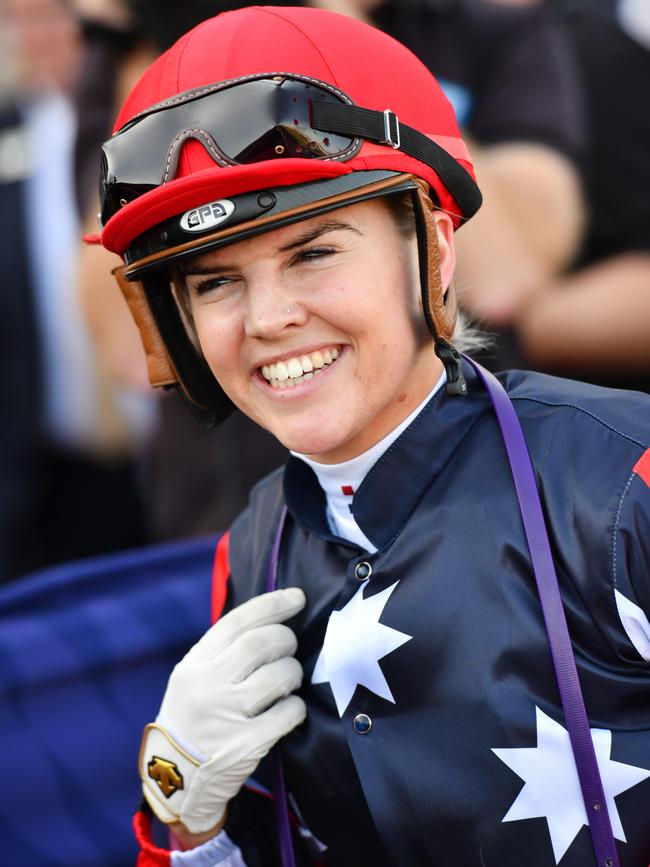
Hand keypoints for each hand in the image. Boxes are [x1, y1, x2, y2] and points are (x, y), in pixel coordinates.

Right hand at [140, 588, 306, 834]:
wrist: (176, 779)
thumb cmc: (194, 718)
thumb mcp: (193, 678)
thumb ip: (223, 651)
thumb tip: (272, 616)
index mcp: (194, 665)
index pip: (237, 622)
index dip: (272, 604)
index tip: (297, 597)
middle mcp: (207, 686)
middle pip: (260, 644)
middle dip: (286, 639)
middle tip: (289, 647)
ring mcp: (226, 716)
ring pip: (279, 676)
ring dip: (293, 672)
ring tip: (288, 679)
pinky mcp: (246, 745)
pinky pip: (288, 713)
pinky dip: (296, 707)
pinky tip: (289, 709)